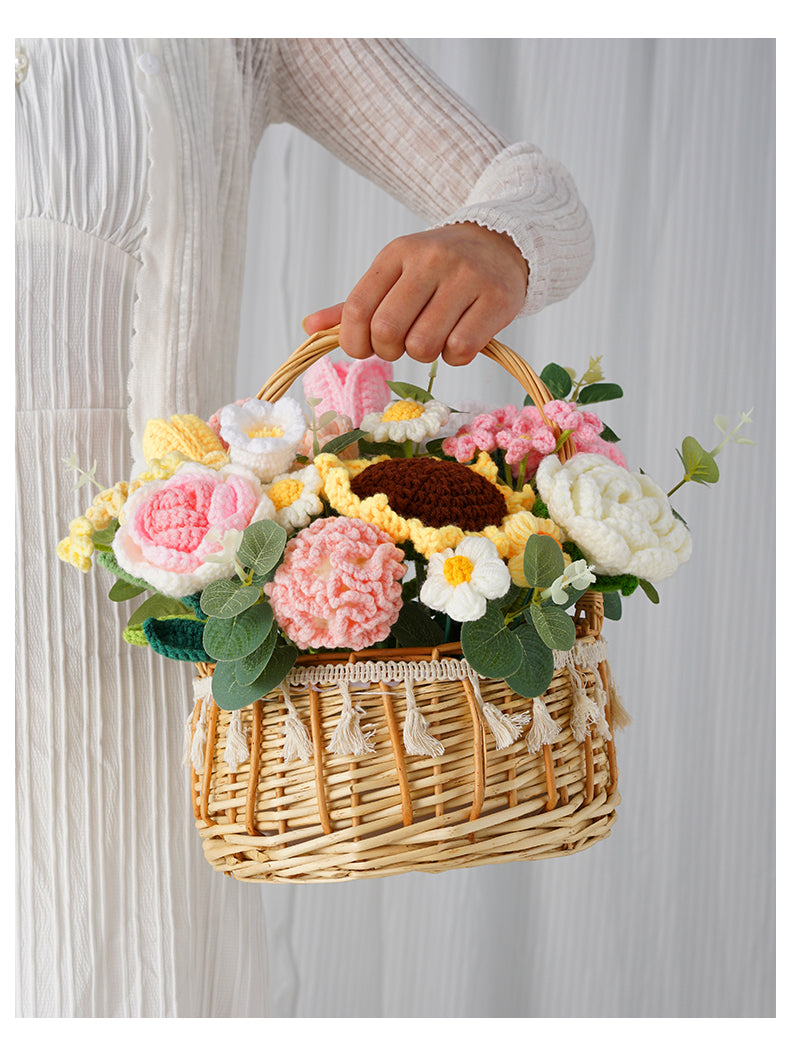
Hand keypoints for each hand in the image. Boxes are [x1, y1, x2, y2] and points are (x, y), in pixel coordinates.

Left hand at [302, 222, 528, 365]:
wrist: (501, 242)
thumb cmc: (438, 270)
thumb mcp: (394, 275)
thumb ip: (355, 305)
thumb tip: (309, 328)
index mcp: (396, 253)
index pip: (358, 308)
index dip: (354, 342)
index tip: (366, 348)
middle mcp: (430, 260)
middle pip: (388, 330)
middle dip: (389, 350)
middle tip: (403, 344)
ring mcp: (466, 278)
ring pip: (424, 345)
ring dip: (424, 354)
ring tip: (434, 337)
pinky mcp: (497, 299)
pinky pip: (461, 350)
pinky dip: (455, 357)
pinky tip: (459, 340)